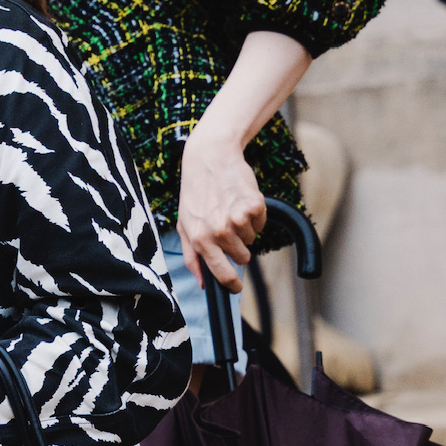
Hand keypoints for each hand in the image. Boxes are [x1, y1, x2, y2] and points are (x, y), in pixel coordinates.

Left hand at [176, 131, 265, 292]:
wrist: (210, 157)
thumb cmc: (195, 193)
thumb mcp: (185, 225)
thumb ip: (192, 257)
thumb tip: (203, 284)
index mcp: (200, 240)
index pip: (222, 274)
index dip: (232, 284)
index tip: (237, 288)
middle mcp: (219, 232)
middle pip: (242, 257)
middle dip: (238, 247)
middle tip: (226, 226)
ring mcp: (238, 218)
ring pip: (252, 239)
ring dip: (244, 228)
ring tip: (230, 209)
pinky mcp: (254, 205)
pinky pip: (261, 223)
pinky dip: (254, 215)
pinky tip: (240, 201)